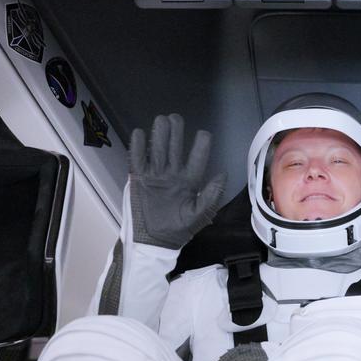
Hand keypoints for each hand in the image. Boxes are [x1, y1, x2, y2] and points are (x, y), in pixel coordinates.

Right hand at [128, 113, 226, 249]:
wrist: (154, 242)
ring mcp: (155, 175)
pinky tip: (139, 134)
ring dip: (159, 135)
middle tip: (176, 118)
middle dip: (175, 133)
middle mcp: (172, 174)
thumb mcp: (198, 214)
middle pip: (174, 149)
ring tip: (161, 120)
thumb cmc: (179, 230)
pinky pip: (137, 160)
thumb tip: (223, 173)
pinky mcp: (139, 179)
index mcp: (189, 181)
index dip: (201, 147)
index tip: (204, 134)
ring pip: (157, 150)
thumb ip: (211, 195)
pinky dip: (137, 148)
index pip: (196, 160)